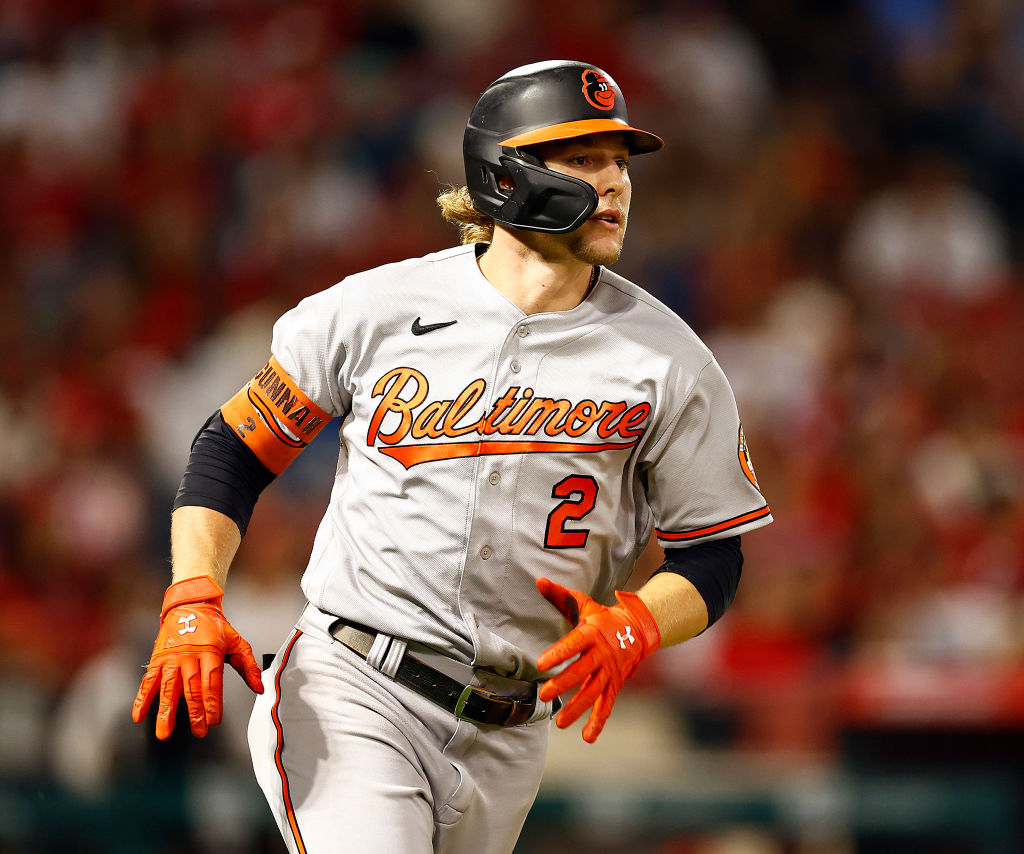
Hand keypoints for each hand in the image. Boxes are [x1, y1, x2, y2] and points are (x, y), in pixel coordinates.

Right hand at [132, 576, 262, 739]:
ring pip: (168, 688)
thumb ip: (248, 666)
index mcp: (211, 653)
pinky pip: (148, 681)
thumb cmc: (215, 626)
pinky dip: (142, 699)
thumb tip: (259, 688)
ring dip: (165, 712)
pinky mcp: (158, 659)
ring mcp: (172, 658)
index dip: (213, 704)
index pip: (212, 683)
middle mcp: (189, 656)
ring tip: (164, 733)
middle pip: (191, 689)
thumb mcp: (236, 641)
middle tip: (198, 732)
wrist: (191, 605)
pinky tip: (139, 716)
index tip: (214, 721)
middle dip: (194, 713)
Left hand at [536, 577, 659, 742]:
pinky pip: (607, 705)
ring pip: (593, 692)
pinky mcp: (615, 685)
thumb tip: (538, 580)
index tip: (540, 663)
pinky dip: (598, 722)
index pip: (573, 643)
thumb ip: (560, 595)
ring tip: (559, 723)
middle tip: (544, 694)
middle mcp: (602, 655)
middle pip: (582, 671)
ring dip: (577, 708)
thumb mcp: (584, 603)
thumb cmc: (603, 617)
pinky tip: (587, 737)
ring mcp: (610, 672)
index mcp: (592, 633)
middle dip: (563, 684)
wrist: (639, 629)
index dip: (558, 652)